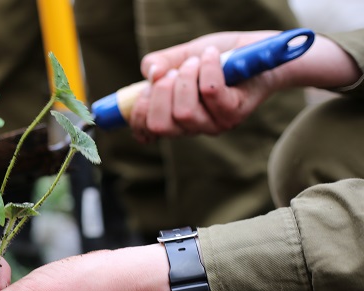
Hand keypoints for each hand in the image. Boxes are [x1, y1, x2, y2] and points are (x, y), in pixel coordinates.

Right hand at [128, 32, 278, 141]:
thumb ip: (159, 64)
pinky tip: (212, 56)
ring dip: (186, 78)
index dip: (138, 113)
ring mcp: (214, 123)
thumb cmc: (218, 57)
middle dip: (160, 92)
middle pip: (161, 125)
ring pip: (184, 112)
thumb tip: (149, 73)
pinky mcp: (234, 112)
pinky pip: (211, 93)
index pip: (147, 132)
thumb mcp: (182, 56)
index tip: (146, 88)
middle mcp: (194, 127)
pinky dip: (208, 69)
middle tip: (173, 71)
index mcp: (175, 118)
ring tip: (196, 61)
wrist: (257, 52)